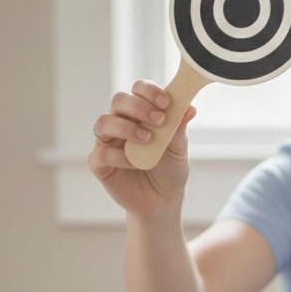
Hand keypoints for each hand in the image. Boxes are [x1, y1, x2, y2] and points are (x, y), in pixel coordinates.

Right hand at [88, 79, 196, 216]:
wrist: (163, 201)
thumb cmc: (169, 171)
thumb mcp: (179, 149)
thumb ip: (179, 128)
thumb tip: (189, 107)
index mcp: (140, 114)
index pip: (138, 90)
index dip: (149, 91)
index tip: (165, 102)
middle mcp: (121, 123)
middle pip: (119, 100)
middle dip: (138, 106)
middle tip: (159, 120)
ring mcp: (108, 143)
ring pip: (104, 123)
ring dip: (126, 128)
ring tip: (147, 139)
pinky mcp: (100, 164)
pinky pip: (101, 154)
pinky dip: (119, 157)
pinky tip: (136, 163)